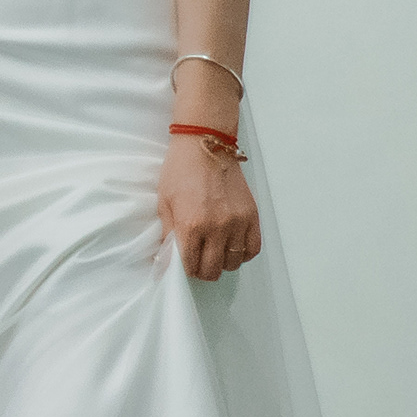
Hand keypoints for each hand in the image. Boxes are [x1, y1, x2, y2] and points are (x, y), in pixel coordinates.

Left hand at [158, 133, 259, 280]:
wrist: (205, 145)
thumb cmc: (180, 170)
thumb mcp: (164, 201)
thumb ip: (167, 233)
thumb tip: (167, 259)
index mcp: (191, 225)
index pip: (190, 265)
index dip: (185, 270)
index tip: (183, 267)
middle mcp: (217, 228)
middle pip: (213, 270)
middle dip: (202, 271)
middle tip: (198, 263)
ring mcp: (237, 223)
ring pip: (233, 263)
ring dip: (222, 264)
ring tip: (214, 253)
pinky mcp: (252, 217)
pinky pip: (252, 249)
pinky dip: (242, 254)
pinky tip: (232, 247)